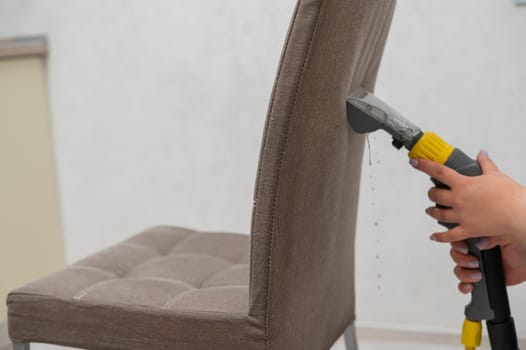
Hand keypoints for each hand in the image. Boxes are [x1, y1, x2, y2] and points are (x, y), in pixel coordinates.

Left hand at [410, 151, 525, 246]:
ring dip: (432, 211)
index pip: (438, 171)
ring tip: (430, 210)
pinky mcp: (467, 230)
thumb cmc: (510, 195)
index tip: (415, 162)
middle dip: (431, 193)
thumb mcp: (496, 175)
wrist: (518, 213)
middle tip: (432, 192)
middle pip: (435, 195)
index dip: (424, 165)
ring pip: (438, 214)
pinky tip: (434, 236)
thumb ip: (485, 164)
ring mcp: (461, 216)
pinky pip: (449, 236)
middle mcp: (458, 200)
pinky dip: (439, 237)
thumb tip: (482, 154)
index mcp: (463, 184)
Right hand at [450, 240, 525, 291]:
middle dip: (461, 259)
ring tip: (477, 275)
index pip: (459, 239)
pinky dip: (464, 286)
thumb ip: (491, 237)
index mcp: (479, 238)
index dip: (458, 244)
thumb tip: (479, 243)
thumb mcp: (506, 235)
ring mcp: (478, 266)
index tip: (464, 249)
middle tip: (474, 262)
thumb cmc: (523, 244)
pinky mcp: (482, 279)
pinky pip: (465, 284)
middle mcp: (476, 251)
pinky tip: (470, 286)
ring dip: (463, 274)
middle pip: (456, 255)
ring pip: (458, 269)